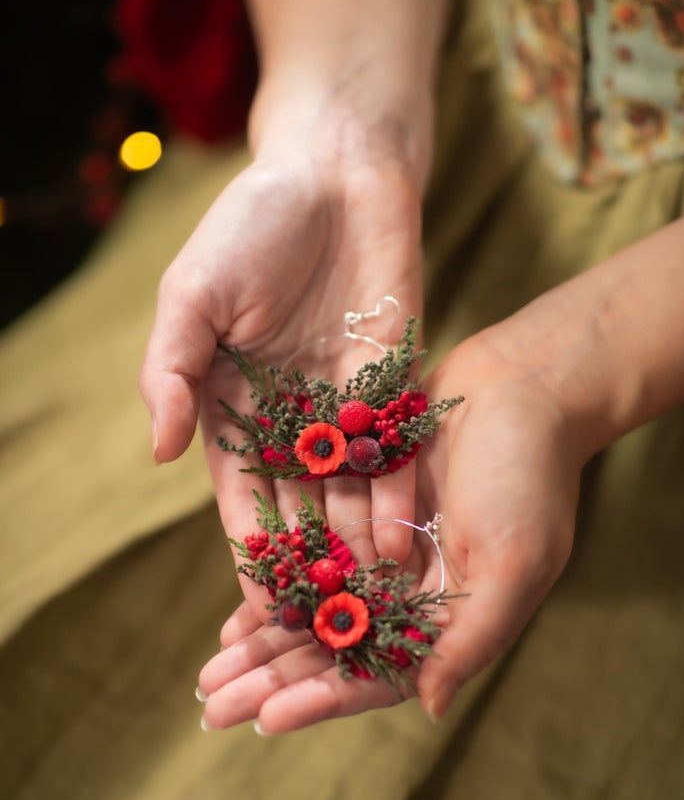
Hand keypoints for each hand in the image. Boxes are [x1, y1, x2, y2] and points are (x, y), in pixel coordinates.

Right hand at [139, 136, 424, 619]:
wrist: (336, 171)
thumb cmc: (251, 226)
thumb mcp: (191, 296)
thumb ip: (172, 371)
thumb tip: (161, 451)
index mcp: (234, 406)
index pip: (241, 495)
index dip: (249, 549)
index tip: (258, 607)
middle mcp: (291, 419)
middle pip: (301, 509)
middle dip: (309, 567)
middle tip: (320, 629)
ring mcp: (347, 408)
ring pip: (351, 494)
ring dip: (357, 549)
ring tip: (368, 604)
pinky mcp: (395, 387)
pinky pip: (397, 452)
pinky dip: (400, 496)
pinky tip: (407, 542)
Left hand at [196, 331, 582, 733]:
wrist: (522, 388)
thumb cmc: (530, 478)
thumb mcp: (515, 562)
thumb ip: (472, 639)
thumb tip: (429, 709)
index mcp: (447, 620)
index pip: (378, 675)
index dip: (323, 698)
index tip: (268, 717)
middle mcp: (409, 597)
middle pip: (332, 652)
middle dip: (274, 680)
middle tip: (215, 706)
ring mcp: (381, 556)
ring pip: (311, 610)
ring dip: (262, 642)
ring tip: (209, 674)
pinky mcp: (358, 512)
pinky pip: (308, 557)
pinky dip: (274, 583)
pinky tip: (232, 614)